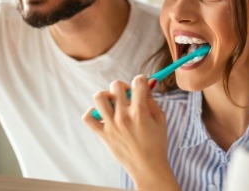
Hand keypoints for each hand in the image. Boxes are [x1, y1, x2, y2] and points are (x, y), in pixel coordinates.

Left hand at [83, 75, 180, 190]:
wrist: (148, 168)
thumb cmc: (157, 144)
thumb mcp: (160, 119)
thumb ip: (152, 99)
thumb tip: (148, 83)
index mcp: (140, 112)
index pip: (137, 82)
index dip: (141, 79)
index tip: (141, 84)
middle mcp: (123, 116)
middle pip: (116, 86)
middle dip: (124, 86)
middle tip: (127, 95)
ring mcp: (111, 125)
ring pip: (99, 97)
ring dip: (106, 95)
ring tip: (113, 103)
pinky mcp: (103, 134)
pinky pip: (88, 117)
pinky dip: (92, 112)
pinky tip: (102, 115)